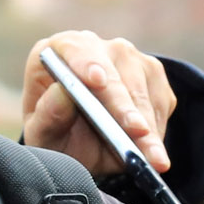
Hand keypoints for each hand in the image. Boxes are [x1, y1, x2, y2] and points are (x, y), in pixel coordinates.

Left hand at [22, 31, 175, 175]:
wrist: (82, 143)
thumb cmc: (56, 132)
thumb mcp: (43, 133)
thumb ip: (47, 115)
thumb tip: (61, 93)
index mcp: (58, 52)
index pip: (73, 48)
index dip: (85, 63)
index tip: (97, 81)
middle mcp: (94, 47)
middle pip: (114, 73)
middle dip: (126, 106)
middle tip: (136, 132)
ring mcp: (128, 57)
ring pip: (143, 90)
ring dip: (148, 126)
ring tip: (152, 157)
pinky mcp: (153, 73)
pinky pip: (161, 100)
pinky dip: (158, 128)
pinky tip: (153, 151)